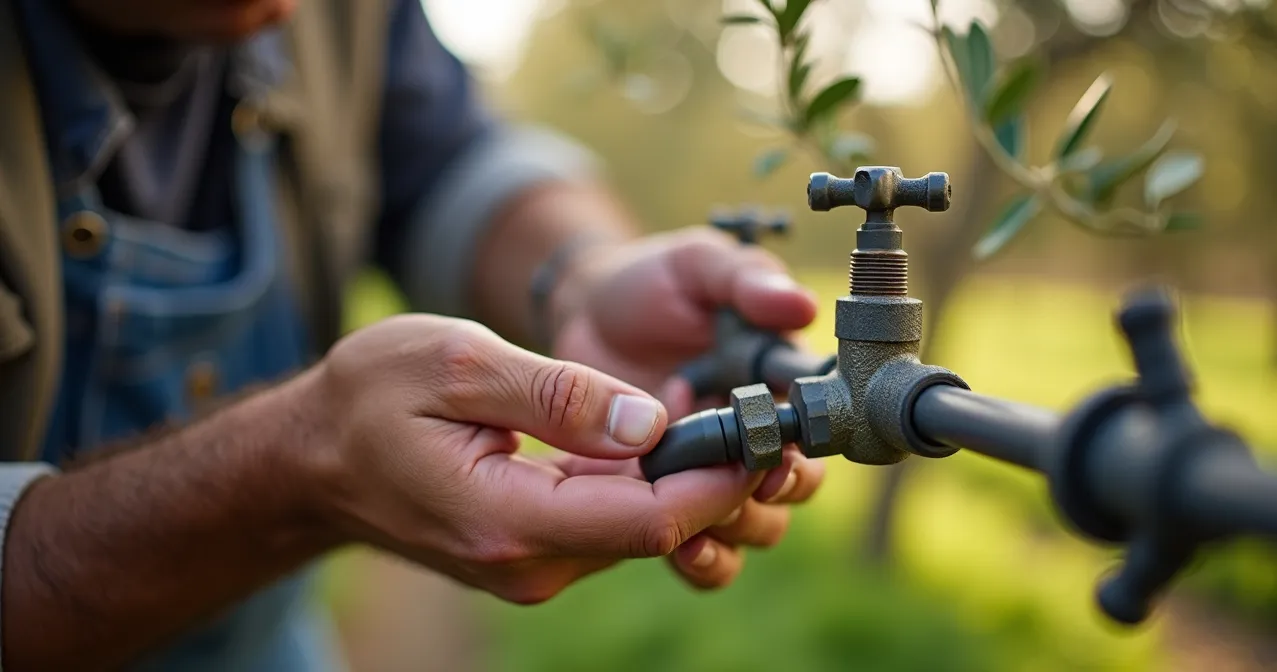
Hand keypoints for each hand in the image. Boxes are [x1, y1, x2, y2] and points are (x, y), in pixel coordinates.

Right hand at [306, 314, 769, 602]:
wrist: (314, 458)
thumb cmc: (370, 399)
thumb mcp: (457, 364)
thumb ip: (555, 396)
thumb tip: (647, 422)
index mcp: (508, 521)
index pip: (649, 520)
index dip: (720, 478)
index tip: (765, 429)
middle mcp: (529, 563)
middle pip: (658, 531)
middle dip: (721, 476)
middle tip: (771, 417)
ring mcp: (533, 566)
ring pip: (643, 529)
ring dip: (691, 478)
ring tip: (733, 418)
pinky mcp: (537, 551)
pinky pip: (614, 522)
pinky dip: (650, 482)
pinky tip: (669, 434)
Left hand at [548, 227, 825, 587]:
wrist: (584, 310)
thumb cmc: (651, 283)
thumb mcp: (698, 264)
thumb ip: (745, 278)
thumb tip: (800, 306)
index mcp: (777, 380)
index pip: (817, 424)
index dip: (808, 446)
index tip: (780, 450)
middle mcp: (757, 433)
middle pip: (794, 488)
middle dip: (773, 495)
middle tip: (735, 484)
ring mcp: (715, 472)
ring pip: (755, 527)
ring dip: (735, 527)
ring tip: (695, 511)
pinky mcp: (672, 499)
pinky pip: (705, 552)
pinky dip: (701, 559)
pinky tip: (677, 546)